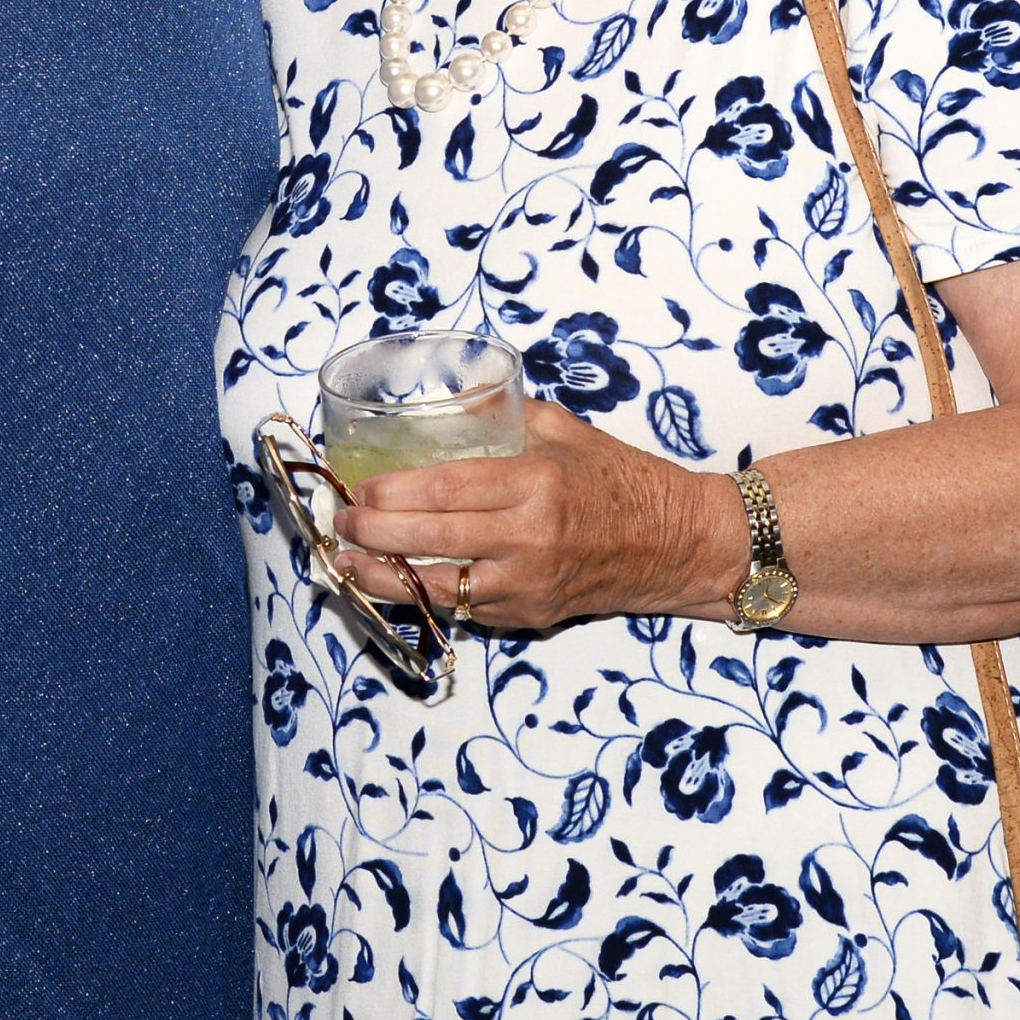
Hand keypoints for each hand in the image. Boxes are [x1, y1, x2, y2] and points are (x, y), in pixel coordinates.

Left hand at [335, 399, 741, 631]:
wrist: (677, 542)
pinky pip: (465, 607)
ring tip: (347, 562)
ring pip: (437, 588)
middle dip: (374, 533)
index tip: (360, 487)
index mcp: (535, 483)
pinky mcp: (531, 615)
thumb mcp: (564, 429)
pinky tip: (395, 581)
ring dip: (384, 578)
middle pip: (430, 540)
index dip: (392, 492)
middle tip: (343, 522)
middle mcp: (529, 539)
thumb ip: (505, 417)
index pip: (445, 490)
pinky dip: (426, 596)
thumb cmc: (620, 477)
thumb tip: (448, 404)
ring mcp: (528, 584)